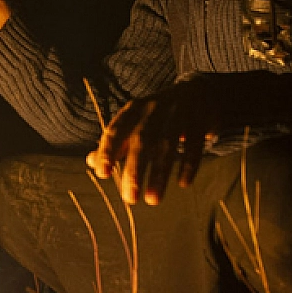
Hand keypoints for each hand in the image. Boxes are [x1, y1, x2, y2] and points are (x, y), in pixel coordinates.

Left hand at [87, 78, 220, 205]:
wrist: (199, 93)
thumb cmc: (159, 116)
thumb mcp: (135, 123)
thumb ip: (114, 143)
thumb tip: (91, 163)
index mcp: (133, 111)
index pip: (116, 130)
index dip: (107, 151)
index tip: (102, 174)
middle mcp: (153, 110)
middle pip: (141, 141)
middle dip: (134, 171)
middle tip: (129, 199)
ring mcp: (178, 114)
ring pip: (167, 146)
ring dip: (159, 175)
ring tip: (153, 200)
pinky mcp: (199, 122)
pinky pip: (194, 145)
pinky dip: (189, 165)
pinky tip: (183, 184)